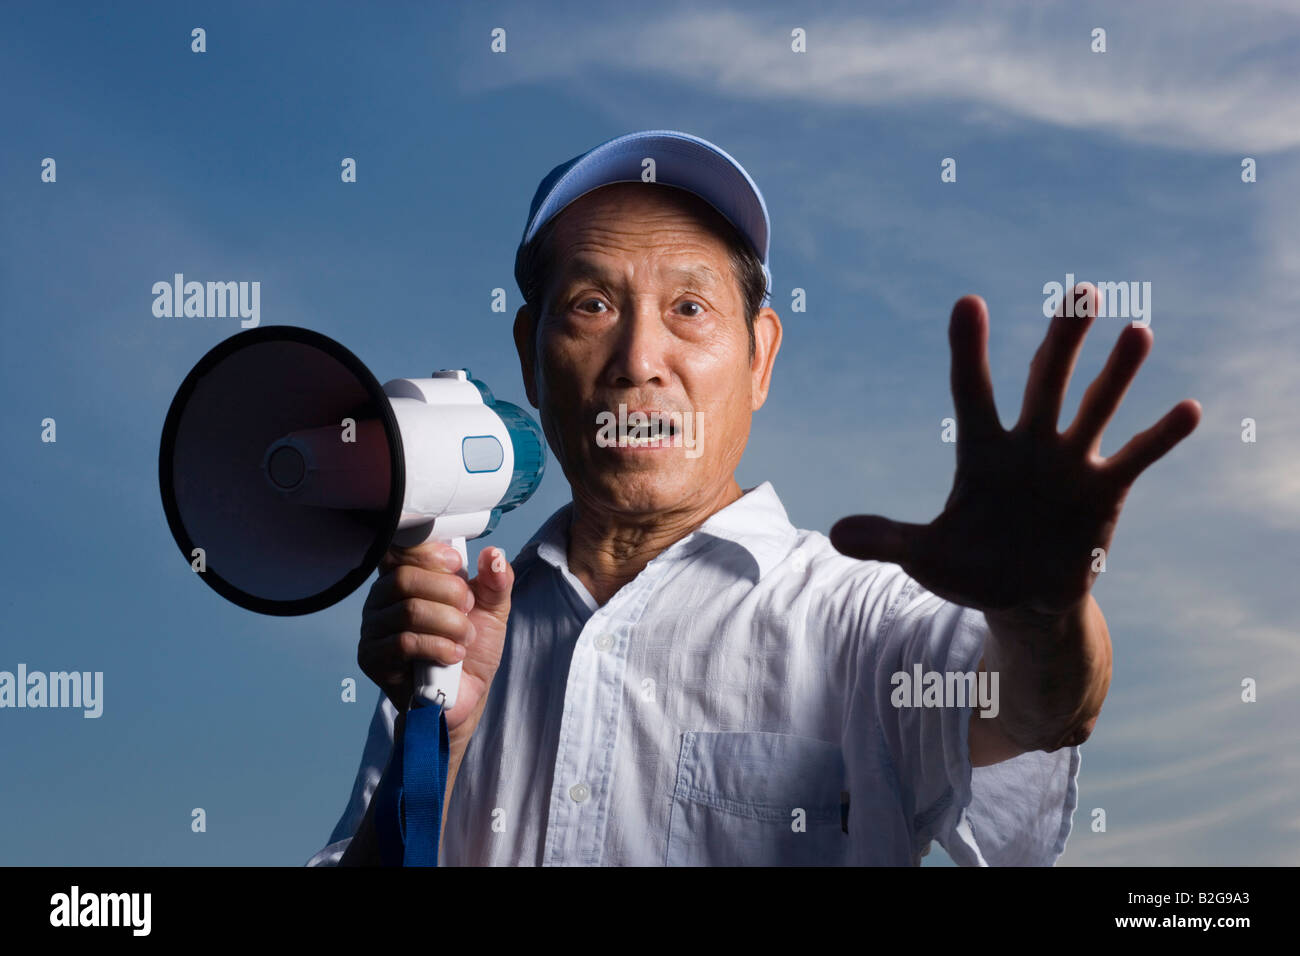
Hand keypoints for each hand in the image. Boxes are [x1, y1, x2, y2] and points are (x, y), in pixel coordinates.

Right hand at [357, 540, 512, 731]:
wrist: (464, 694)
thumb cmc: (470, 647)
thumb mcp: (492, 609)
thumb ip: (496, 581)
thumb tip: (494, 555)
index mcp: (404, 578)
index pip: (399, 550)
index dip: (429, 554)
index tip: (457, 565)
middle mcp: (381, 600)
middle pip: (404, 579)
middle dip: (448, 592)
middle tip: (468, 609)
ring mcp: (373, 630)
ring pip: (408, 611)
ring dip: (449, 623)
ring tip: (465, 637)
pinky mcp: (374, 660)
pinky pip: (403, 643)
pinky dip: (438, 646)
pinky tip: (453, 655)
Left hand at [830, 285, 1199, 616]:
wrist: (1021, 597)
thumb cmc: (970, 567)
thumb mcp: (925, 555)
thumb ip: (888, 540)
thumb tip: (837, 535)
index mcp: (981, 450)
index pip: (973, 390)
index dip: (971, 351)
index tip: (968, 303)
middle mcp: (1029, 444)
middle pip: (1045, 382)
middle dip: (1062, 341)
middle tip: (1081, 291)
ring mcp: (1070, 463)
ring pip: (1095, 407)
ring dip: (1116, 374)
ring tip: (1137, 331)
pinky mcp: (1105, 491)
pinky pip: (1135, 457)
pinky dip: (1159, 436)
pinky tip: (1188, 408)